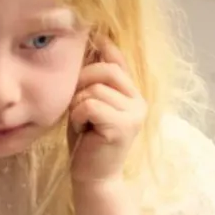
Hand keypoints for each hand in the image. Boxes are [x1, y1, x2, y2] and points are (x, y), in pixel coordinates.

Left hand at [69, 38, 145, 184]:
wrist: (93, 177)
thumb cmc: (87, 142)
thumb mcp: (90, 106)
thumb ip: (93, 81)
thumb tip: (90, 45)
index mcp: (132, 94)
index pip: (118, 60)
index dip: (103, 49)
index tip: (92, 37)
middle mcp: (139, 101)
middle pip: (106, 70)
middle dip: (82, 82)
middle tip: (76, 104)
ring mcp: (134, 114)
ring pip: (95, 89)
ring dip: (78, 104)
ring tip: (81, 122)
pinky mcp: (123, 127)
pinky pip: (91, 105)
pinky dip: (78, 114)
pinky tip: (82, 128)